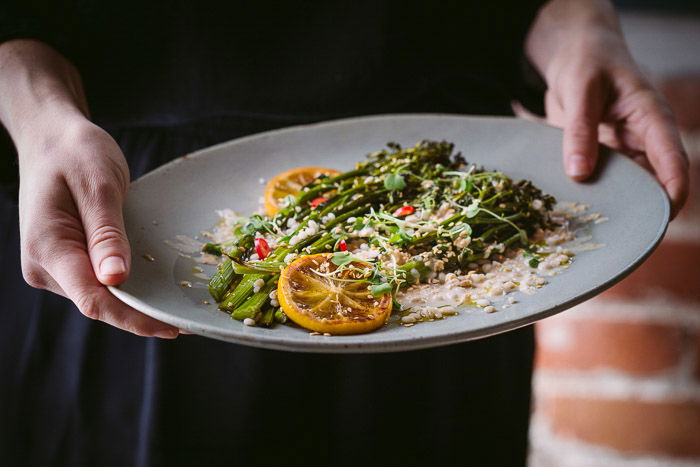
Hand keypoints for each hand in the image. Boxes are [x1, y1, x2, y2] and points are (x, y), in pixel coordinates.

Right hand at [17, 112, 179, 337]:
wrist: (53, 138)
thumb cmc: (76, 153)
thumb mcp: (99, 187)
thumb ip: (107, 234)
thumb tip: (115, 279)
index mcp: (48, 248)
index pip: (93, 300)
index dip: (134, 318)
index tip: (171, 327)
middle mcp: (45, 266)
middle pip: (99, 303)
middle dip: (142, 312)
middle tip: (188, 319)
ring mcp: (55, 266)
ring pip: (101, 295)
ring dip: (137, 300)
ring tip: (177, 303)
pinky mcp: (69, 261)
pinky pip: (100, 281)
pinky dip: (128, 285)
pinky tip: (155, 286)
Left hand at [527, 0, 688, 217]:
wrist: (577, 57)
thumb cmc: (586, 65)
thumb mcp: (580, 91)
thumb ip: (579, 130)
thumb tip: (579, 173)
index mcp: (651, 117)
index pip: (672, 157)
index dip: (673, 187)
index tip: (665, 215)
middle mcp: (645, 138)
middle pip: (655, 181)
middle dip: (645, 208)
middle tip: (626, 238)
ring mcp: (626, 150)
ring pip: (631, 186)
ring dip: (618, 205)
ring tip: (597, 232)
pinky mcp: (607, 157)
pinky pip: (607, 181)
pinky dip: (597, 195)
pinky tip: (578, 213)